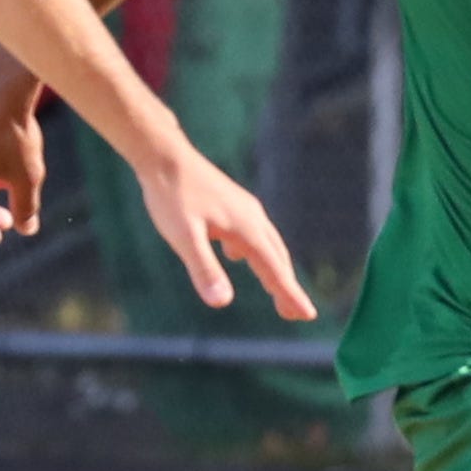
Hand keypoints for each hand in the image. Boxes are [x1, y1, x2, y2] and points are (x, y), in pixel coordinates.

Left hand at [133, 144, 319, 319]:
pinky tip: (237, 255)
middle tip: (297, 314)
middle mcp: (252, 218)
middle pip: (277, 258)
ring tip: (276, 290)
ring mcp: (243, 208)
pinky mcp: (231, 203)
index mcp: (246, 230)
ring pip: (267, 244)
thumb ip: (204, 268)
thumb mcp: (183, 237)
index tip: (307, 315)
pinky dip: (255, 251)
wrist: (163, 156)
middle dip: (287, 286)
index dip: (290, 294)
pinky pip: (251, 232)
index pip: (274, 270)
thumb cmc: (171, 196)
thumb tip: (222, 302)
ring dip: (274, 269)